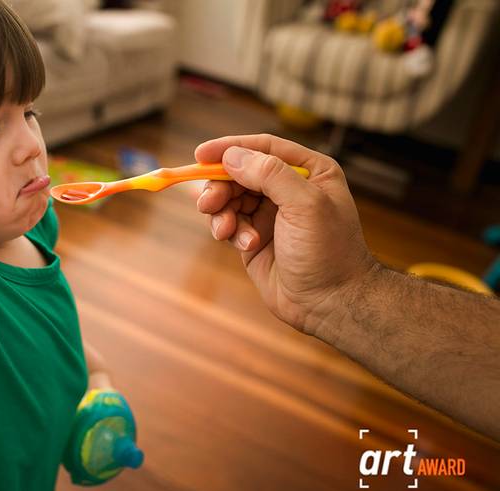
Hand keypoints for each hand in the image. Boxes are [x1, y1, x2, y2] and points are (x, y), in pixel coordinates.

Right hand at [195, 134, 378, 332]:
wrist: (330, 303)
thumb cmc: (329, 251)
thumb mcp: (305, 205)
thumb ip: (270, 174)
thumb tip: (232, 156)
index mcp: (308, 172)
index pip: (263, 147)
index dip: (230, 147)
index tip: (200, 153)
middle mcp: (288, 189)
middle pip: (239, 173)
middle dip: (220, 186)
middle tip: (208, 204)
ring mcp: (269, 214)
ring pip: (229, 199)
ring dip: (221, 212)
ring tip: (225, 231)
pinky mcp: (254, 238)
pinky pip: (230, 223)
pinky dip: (229, 231)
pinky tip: (245, 245)